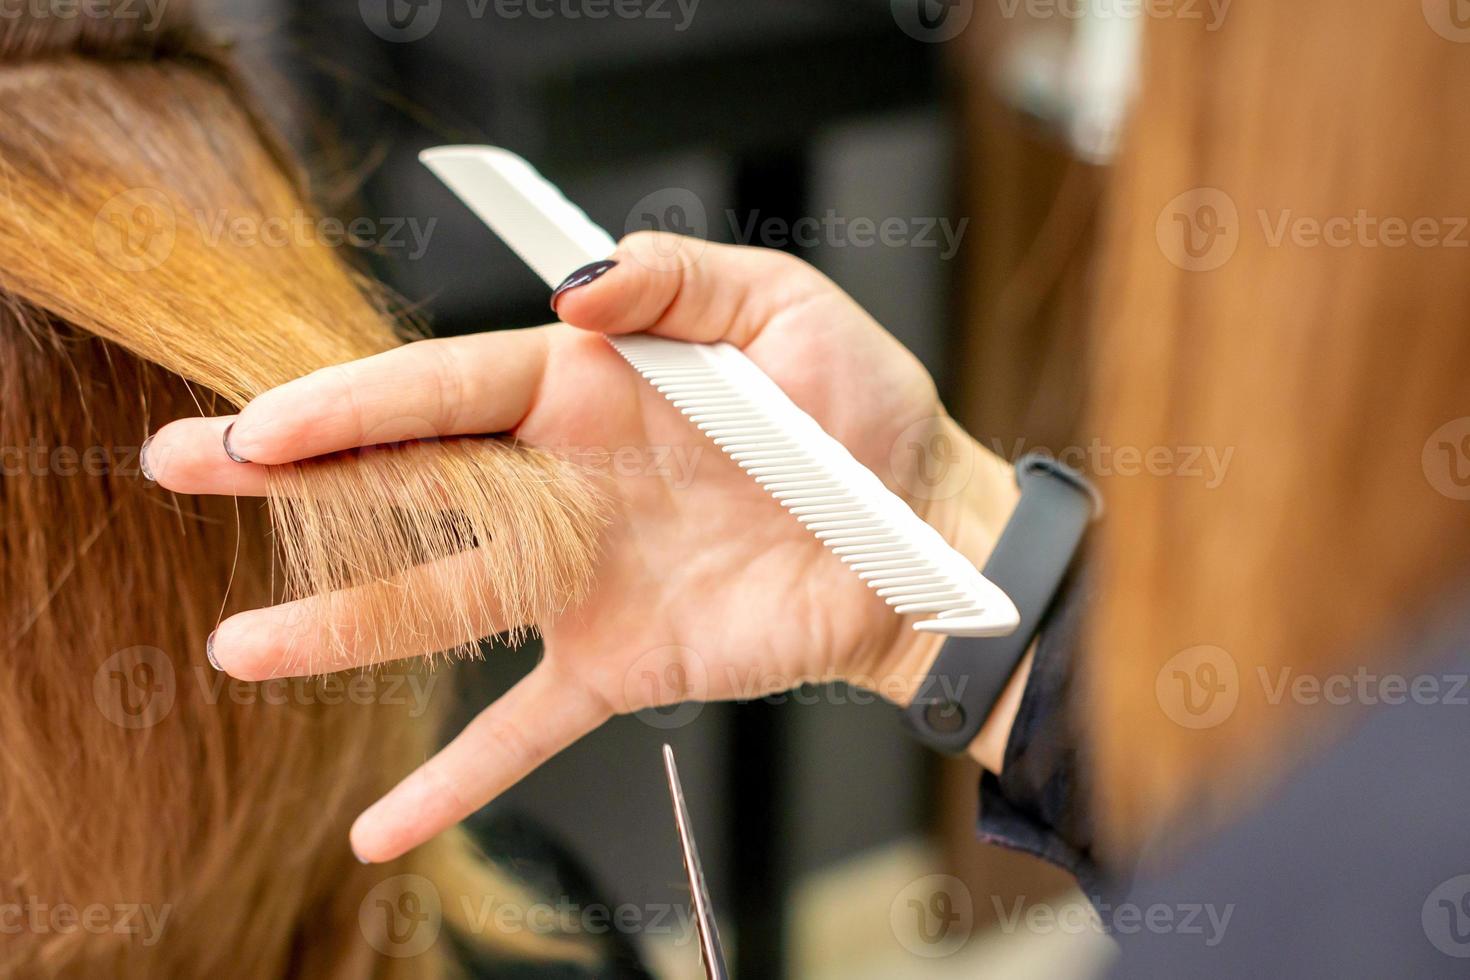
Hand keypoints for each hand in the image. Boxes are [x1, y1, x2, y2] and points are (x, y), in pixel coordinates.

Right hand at [145, 233, 1017, 860]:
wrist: (923, 545)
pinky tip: (383, 826)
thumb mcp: (787, 313)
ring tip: (242, 648)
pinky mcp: (619, 662)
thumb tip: (575, 287)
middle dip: (292, 478)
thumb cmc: (867, 420)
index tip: (261, 425)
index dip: (352, 404)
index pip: (446, 387)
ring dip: (340, 627)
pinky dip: (456, 777)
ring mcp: (580, 580)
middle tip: (182, 470)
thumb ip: (680, 280)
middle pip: (407, 478)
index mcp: (592, 389)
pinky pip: (524, 727)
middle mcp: (565, 483)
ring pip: (438, 602)